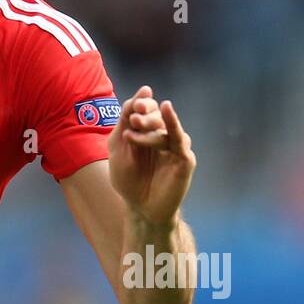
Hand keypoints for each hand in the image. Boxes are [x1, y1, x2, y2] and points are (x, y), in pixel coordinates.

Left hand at [108, 85, 195, 224]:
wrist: (140, 208)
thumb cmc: (128, 180)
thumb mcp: (118, 148)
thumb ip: (125, 123)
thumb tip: (138, 95)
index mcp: (146, 132)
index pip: (145, 109)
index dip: (140, 102)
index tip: (134, 103)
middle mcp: (162, 136)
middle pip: (156, 115)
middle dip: (144, 113)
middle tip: (134, 116)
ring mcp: (174, 147)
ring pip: (165, 128)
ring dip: (149, 125)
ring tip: (134, 129)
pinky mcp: (184, 159)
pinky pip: (180, 138)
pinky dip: (174, 123)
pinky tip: (167, 112)